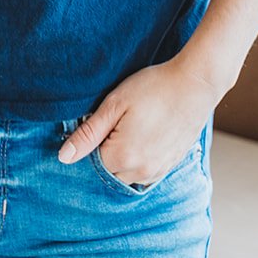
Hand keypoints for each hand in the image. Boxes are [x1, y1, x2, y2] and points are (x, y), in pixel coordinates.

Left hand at [57, 54, 217, 182]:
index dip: (95, 138)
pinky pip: (146, 171)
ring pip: (128, 172)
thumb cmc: (153, 87)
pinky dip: (140, 157)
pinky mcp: (170, 166)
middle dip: (108, 148)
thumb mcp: (114, 104)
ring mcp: (158, 171)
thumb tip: (63, 157)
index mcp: (122, 157)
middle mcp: (140, 172)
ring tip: (136, 123)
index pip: (93, 160)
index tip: (105, 118)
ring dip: (125, 154)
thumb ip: (88, 133)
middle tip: (120, 118)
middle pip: (110, 169)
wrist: (194, 84)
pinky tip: (147, 131)